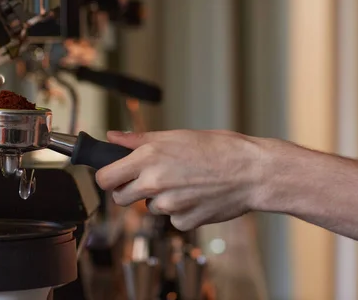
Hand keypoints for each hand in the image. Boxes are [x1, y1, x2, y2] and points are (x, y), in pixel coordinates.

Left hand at [95, 130, 266, 230]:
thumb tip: (112, 137)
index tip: (114, 175)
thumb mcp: (175, 135)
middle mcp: (154, 183)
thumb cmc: (219, 148)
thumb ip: (138, 139)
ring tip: (184, 181)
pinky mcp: (184, 222)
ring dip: (159, 198)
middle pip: (120, 198)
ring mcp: (169, 206)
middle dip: (128, 190)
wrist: (252, 172)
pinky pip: (172, 219)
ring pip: (149, 207)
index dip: (107, 177)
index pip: (104, 178)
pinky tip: (196, 195)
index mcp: (148, 158)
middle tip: (148, 178)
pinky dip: (181, 210)